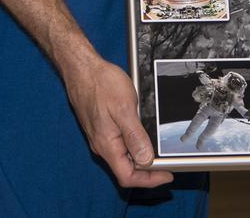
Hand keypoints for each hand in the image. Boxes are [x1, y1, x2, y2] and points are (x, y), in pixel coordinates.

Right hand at [61, 54, 171, 188]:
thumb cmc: (101, 84)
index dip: (149, 180)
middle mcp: (102, 145)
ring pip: (123, 157)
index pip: (127, 176)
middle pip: (126, 170)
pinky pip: (119, 145)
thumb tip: (146, 160)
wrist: (82, 69)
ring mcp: (101, 137)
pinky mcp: (102, 128)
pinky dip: (133, 146)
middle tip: (167, 163)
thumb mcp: (124, 108)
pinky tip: (143, 136)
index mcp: (107, 145)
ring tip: (159, 152)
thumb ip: (135, 136)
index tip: (167, 175)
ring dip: (141, 158)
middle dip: (148, 171)